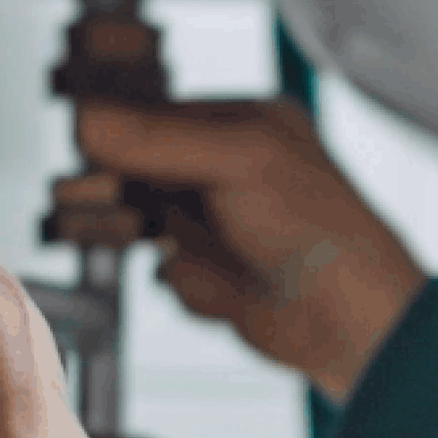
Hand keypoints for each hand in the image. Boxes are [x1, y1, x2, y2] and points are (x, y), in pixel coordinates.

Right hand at [74, 98, 429, 405]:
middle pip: (147, 174)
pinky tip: (231, 290)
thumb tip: (89, 119)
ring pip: (152, 229)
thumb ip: (158, 138)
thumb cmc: (321, 227)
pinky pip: (171, 276)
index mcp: (249, 124)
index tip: (87, 148)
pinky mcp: (219, 274)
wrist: (349, 319)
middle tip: (134, 209)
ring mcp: (225, 224)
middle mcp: (235, 170)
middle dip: (134, 196)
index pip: (158, 117)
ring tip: (203, 252)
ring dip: (169, 248)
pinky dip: (191, 286)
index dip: (121, 135)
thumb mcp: (238, 160)